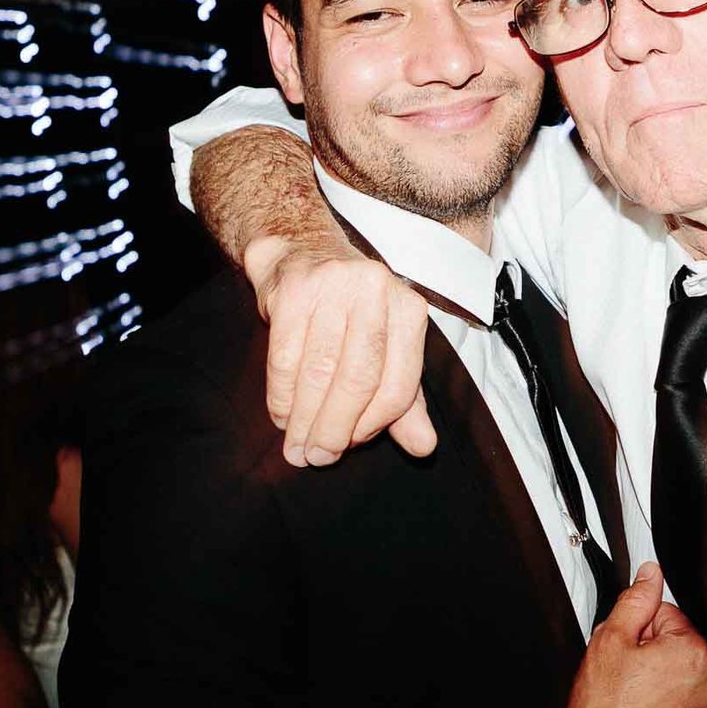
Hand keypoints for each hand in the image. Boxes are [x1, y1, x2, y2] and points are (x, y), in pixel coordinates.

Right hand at [245, 233, 436, 465]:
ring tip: (297, 446)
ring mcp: (334, 287)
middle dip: (335, 428)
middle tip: (318, 456)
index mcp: (408, 310)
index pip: (399, 384)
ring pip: (320, 372)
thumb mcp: (385, 349)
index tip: (351, 447)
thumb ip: (405, 400)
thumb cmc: (347, 309)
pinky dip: (282, 397)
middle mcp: (377, 292)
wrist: (300, 250)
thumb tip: (424, 448)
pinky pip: (285, 359)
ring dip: (305, 419)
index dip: (373, 425)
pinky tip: (281, 416)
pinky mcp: (294, 291)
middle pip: (358, 379)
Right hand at [565, 563, 706, 707]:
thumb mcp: (610, 641)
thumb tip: (651, 574)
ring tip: (638, 705)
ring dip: (670, 688)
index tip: (628, 654)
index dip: (642, 632)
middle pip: (686, 652)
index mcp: (695, 653)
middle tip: (628, 680)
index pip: (671, 619)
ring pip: (692, 685)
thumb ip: (636, 600)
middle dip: (659, 658)